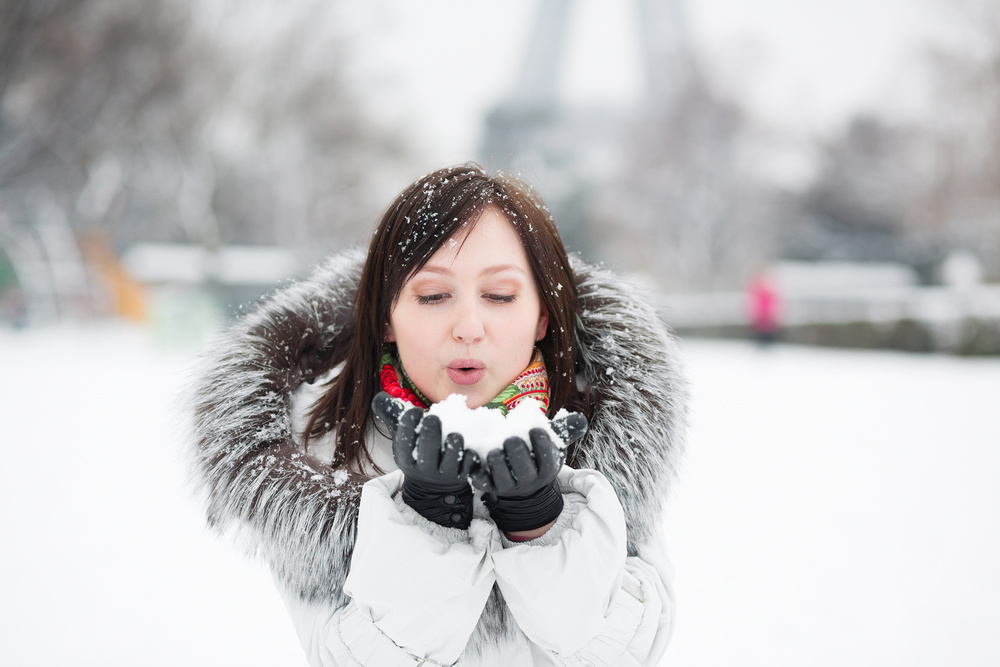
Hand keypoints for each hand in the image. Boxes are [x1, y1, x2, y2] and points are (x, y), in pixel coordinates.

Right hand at [371, 392, 478, 528]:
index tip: (412, 412)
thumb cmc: (417, 448)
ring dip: (452, 449)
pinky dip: (470, 461)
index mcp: (406, 457)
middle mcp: (424, 468)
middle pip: (426, 454)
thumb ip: (391, 415)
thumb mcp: (402, 434)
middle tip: (432, 419)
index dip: (407, 429)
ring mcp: (444, 474)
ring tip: (455, 435)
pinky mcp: (463, 476)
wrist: (435, 484)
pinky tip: (472, 450)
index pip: (404, 444)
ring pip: (449, 463)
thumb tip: (378, 397)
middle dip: (429, 436)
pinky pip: (468, 470)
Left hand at [470, 412, 587, 533]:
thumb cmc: (538, 456)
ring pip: (503, 478)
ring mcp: (509, 486)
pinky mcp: (490, 487)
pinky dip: (477, 475)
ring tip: (494, 451)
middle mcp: (529, 479)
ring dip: (498, 464)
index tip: (536, 429)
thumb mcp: (554, 443)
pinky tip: (473, 460)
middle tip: (511, 438)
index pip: (547, 457)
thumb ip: (566, 429)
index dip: (542, 444)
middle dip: (518, 453)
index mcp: (546, 467)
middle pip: (524, 469)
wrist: (524, 486)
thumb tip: (581, 418)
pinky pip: (483, 483)